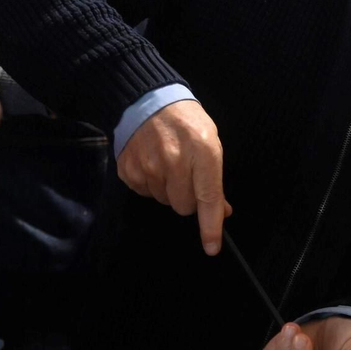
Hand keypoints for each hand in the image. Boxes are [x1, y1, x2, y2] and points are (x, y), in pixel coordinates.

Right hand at [116, 100, 230, 254]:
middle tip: (186, 175)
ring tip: (168, 163)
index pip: (208, 198)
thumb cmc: (187, 122)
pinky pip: (145, 193)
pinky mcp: (129, 170)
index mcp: (202, 152)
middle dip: (188, 198)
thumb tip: (221, 211)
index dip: (210, 226)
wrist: (148, 101)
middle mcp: (174, 161)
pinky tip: (152, 162)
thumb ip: (214, 179)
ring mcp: (148, 166)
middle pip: (183, 206)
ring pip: (163, 201)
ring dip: (168, 189)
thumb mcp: (210, 143)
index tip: (212, 247)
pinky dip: (151, 183)